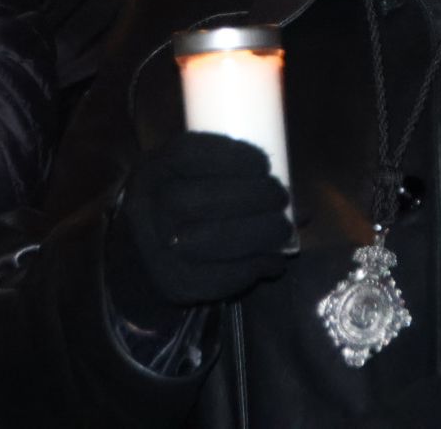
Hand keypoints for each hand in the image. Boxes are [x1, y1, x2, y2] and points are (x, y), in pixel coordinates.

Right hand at [110, 131, 292, 310]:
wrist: (138, 264)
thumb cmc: (178, 210)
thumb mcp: (188, 181)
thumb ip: (233, 179)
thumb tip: (302, 203)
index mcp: (151, 172)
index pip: (187, 154)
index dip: (232, 156)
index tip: (264, 163)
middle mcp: (146, 210)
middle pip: (200, 199)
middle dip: (253, 196)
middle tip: (281, 197)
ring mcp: (156, 251)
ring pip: (213, 240)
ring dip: (261, 233)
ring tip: (283, 229)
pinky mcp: (174, 286)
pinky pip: (219, 277)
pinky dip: (255, 267)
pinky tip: (273, 261)